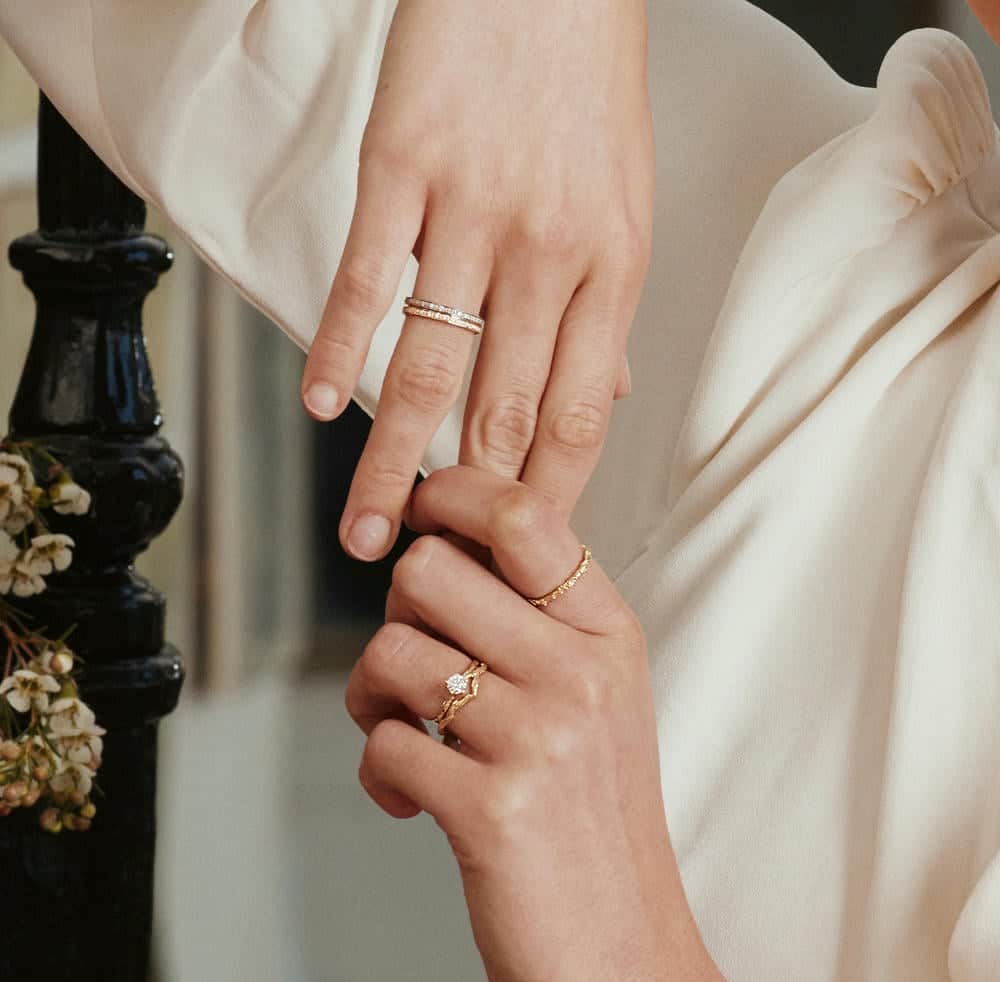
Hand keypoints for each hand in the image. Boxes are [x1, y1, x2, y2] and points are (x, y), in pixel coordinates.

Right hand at [301, 0, 653, 561]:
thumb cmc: (586, 92)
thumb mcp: (627, 207)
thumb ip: (608, 314)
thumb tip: (611, 399)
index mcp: (614, 269)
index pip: (579, 415)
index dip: (548, 498)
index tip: (516, 558)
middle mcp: (550, 252)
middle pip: (504, 410)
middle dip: (469, 506)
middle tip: (434, 576)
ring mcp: (476, 209)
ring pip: (434, 363)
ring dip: (395, 460)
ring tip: (368, 530)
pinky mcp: (406, 166)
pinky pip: (370, 274)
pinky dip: (343, 346)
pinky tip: (324, 408)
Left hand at [345, 468, 734, 981]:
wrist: (621, 950)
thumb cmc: (593, 816)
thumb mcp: (595, 695)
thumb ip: (536, 618)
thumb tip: (446, 545)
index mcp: (607, 634)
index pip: (522, 515)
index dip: (450, 494)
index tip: (419, 509)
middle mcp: (581, 673)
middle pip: (430, 570)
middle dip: (398, 611)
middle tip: (415, 659)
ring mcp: (540, 738)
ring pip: (392, 652)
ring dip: (373, 698)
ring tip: (406, 732)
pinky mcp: (491, 807)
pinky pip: (384, 744)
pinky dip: (380, 773)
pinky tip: (413, 797)